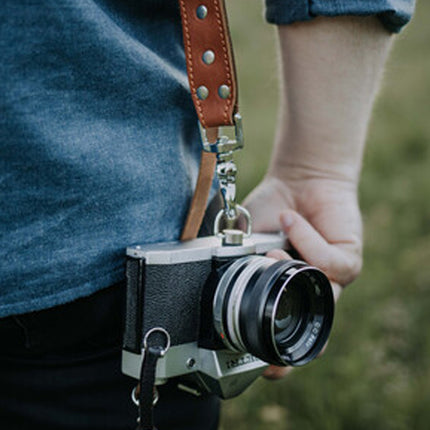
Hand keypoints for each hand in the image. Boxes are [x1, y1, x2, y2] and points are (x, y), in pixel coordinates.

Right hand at [242, 174, 362, 378]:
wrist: (298, 179)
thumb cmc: (269, 209)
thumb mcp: (243, 240)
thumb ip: (230, 258)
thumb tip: (202, 269)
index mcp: (285, 289)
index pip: (286, 328)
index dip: (277, 354)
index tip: (266, 369)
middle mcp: (310, 289)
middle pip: (312, 328)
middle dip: (294, 336)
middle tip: (271, 333)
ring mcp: (332, 277)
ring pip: (321, 298)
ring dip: (289, 274)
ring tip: (271, 250)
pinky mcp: (349, 259)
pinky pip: (328, 262)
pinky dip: (305, 240)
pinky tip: (290, 220)